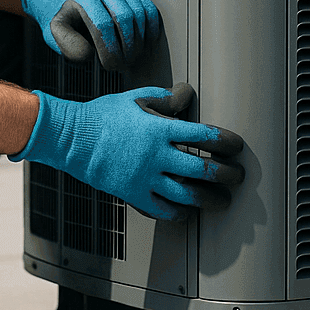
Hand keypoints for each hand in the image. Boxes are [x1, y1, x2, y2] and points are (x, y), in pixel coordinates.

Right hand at [12, 83, 244, 220]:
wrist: (71, 139)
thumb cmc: (102, 116)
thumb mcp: (135, 97)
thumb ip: (164, 98)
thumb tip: (186, 95)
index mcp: (160, 129)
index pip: (204, 136)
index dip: (226, 142)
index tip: (237, 146)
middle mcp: (156, 156)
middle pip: (203, 169)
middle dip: (227, 174)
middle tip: (238, 176)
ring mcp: (145, 178)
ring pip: (188, 195)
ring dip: (210, 199)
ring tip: (223, 200)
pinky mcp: (133, 194)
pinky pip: (163, 210)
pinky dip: (179, 213)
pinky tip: (188, 211)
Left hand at [21, 0, 160, 70]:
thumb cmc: (66, 20)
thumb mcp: (57, 32)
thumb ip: (67, 45)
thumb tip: (90, 54)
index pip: (103, 24)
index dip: (109, 49)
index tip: (110, 66)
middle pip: (125, 17)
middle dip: (127, 46)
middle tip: (123, 64)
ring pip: (140, 13)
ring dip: (139, 41)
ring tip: (131, 57)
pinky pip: (150, 9)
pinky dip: (151, 30)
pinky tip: (144, 45)